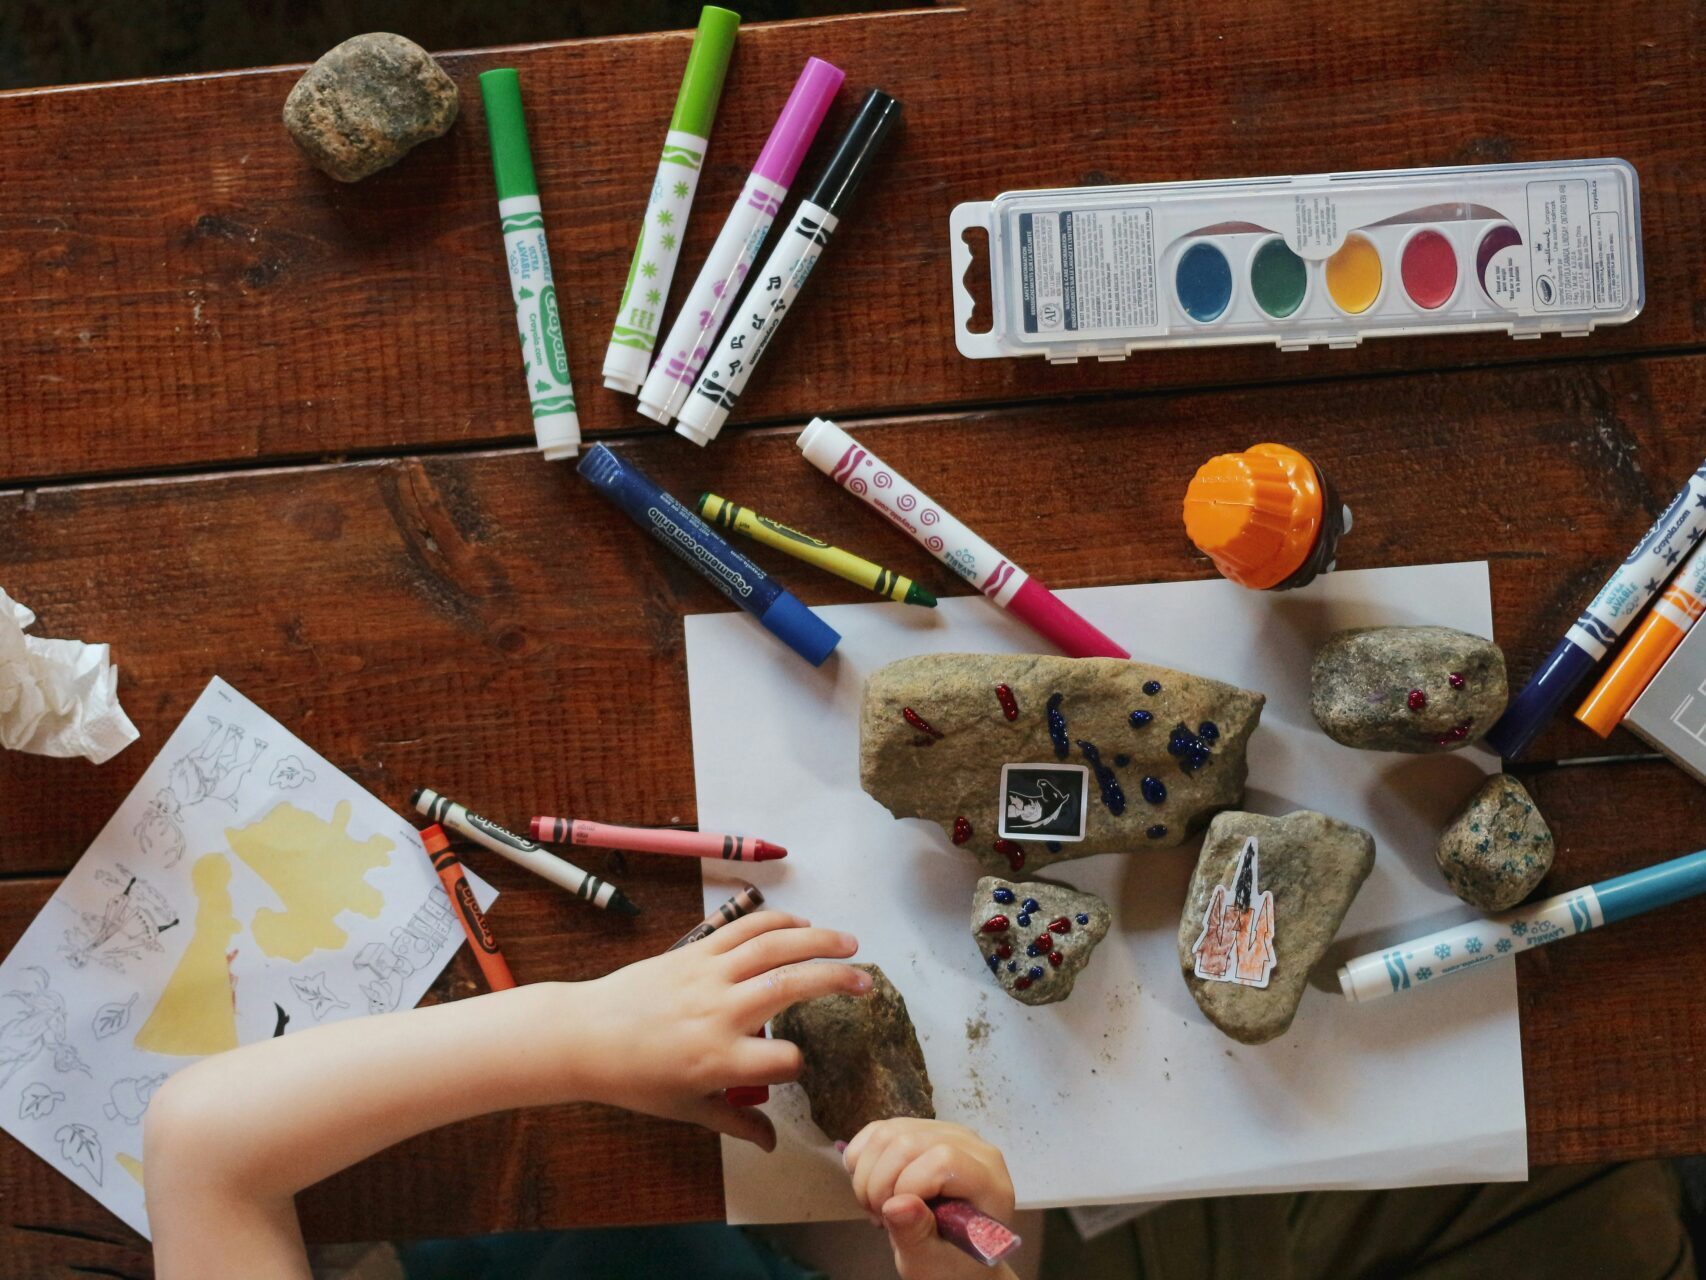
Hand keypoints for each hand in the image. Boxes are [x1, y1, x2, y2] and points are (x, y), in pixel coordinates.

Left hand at [565, 911, 867, 1150]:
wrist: (586, 1035)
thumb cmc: (636, 1079)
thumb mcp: (688, 1109)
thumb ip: (737, 1123)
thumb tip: (774, 1144)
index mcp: (720, 1060)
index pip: (784, 1061)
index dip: (799, 1065)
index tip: (796, 1066)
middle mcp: (720, 1013)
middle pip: (792, 986)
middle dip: (836, 981)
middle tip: (867, 983)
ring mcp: (709, 976)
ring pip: (773, 946)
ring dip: (818, 939)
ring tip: (850, 942)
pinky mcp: (696, 952)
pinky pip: (743, 929)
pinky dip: (777, 921)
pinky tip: (802, 924)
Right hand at [843, 1118, 1016, 1279]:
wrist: (952, 1254)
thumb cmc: (950, 1262)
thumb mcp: (931, 1262)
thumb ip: (916, 1234)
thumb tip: (896, 1204)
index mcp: (988, 1181)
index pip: (943, 1160)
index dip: (908, 1185)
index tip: (894, 1218)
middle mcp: (972, 1145)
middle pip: (908, 1141)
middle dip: (879, 1182)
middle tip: (880, 1216)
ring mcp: (946, 1131)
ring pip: (889, 1132)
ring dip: (868, 1172)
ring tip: (877, 1205)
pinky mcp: (922, 1128)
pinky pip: (879, 1129)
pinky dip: (862, 1158)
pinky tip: (871, 1186)